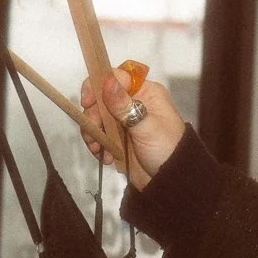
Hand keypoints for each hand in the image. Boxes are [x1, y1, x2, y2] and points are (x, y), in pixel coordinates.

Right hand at [78, 71, 185, 189]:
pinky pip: (99, 135)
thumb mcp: (146, 127)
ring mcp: (124, 121)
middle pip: (102, 97)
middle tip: (94, 132)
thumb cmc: (166, 149)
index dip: (99, 84)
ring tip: (98, 149)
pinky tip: (104, 156)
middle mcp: (133, 102)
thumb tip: (108, 81)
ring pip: (97, 117)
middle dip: (93, 115)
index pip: (117, 77)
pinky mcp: (117, 138)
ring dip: (93, 132)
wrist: (169, 180)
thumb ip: (125, 106)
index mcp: (145, 93)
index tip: (88, 101)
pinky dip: (97, 145)